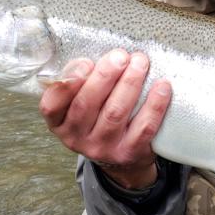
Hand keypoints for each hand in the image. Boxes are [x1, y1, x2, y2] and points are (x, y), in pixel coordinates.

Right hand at [39, 49, 171, 189]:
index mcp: (60, 121)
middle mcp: (77, 137)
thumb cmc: (100, 117)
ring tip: (140, 62)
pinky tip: (162, 86)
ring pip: (115, 113)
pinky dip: (154, 104)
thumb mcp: (80, 102)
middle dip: (105, 76)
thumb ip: (82, 80)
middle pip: (86, 105)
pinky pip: (144, 127)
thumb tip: (99, 57)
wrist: (121, 158)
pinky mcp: (130, 152)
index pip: (52, 105)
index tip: (86, 63)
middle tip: (120, 56)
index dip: (68, 83)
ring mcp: (103, 147)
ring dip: (130, 83)